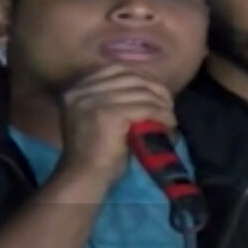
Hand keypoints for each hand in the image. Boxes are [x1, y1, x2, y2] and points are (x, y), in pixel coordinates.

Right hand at [57, 65, 175, 186]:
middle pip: (130, 78)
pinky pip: (146, 108)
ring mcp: (95, 101)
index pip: (114, 69)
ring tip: (170, 117)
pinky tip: (169, 124)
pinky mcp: (110, 114)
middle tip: (168, 104)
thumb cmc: (93, 154)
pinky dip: (162, 115)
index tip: (155, 92)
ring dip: (161, 105)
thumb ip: (109, 100)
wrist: (84, 178)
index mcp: (77, 90)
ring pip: (141, 93)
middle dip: (154, 89)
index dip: (140, 78)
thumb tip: (146, 90)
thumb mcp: (94, 118)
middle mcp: (83, 91)